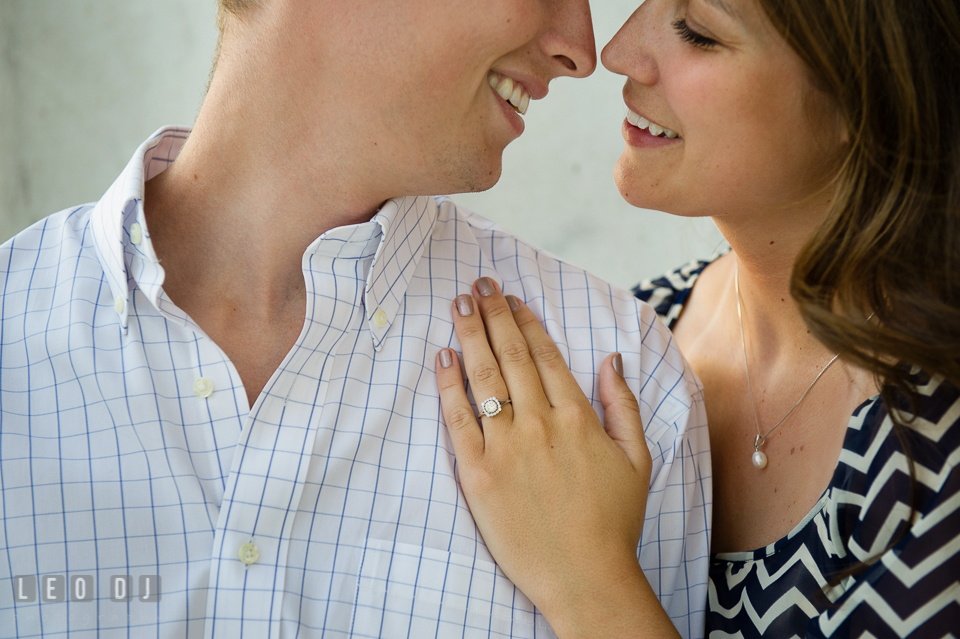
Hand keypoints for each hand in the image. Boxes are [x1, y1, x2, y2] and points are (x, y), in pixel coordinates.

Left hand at [436, 278, 677, 637]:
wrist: (583, 576)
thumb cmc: (613, 521)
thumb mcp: (637, 459)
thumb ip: (623, 404)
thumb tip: (612, 358)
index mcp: (577, 417)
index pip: (545, 355)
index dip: (525, 321)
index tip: (511, 298)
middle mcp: (540, 423)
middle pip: (512, 355)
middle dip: (493, 314)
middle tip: (478, 285)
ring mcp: (506, 447)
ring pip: (484, 377)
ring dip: (469, 335)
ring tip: (458, 304)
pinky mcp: (478, 473)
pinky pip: (458, 419)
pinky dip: (448, 384)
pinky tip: (442, 356)